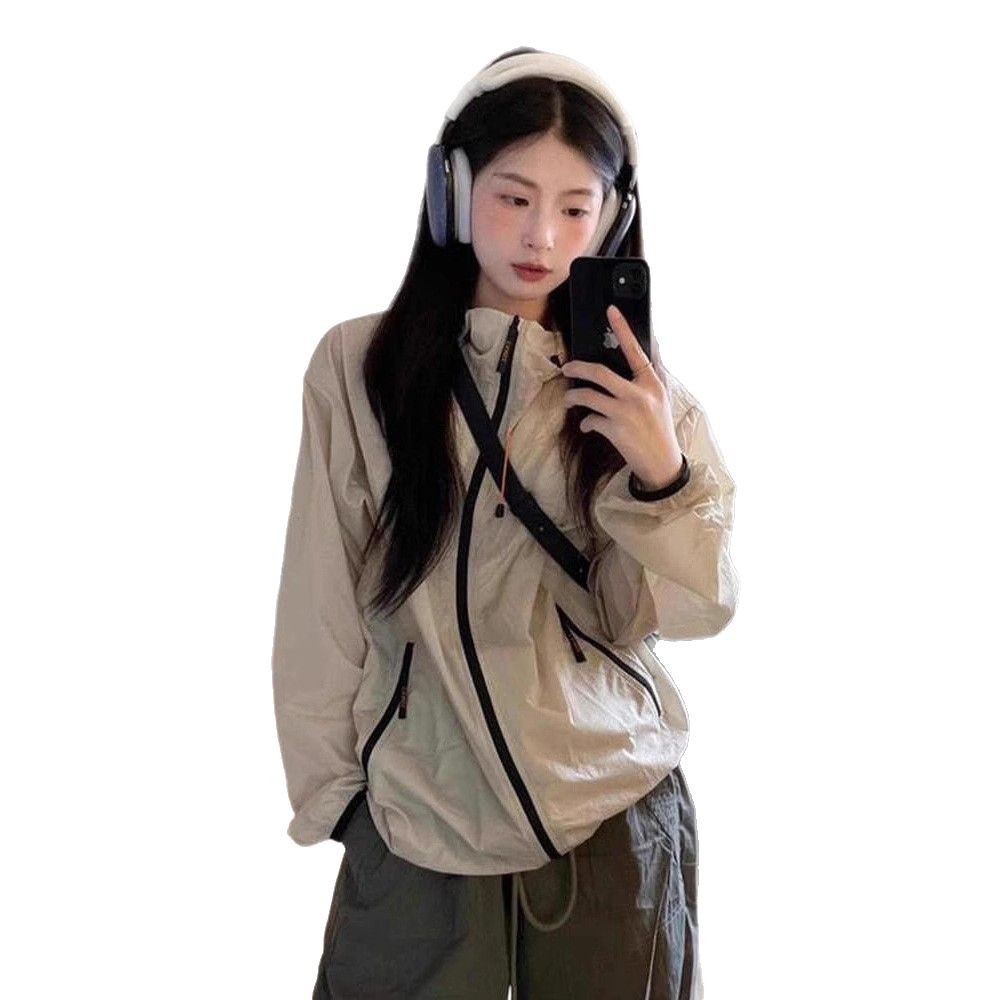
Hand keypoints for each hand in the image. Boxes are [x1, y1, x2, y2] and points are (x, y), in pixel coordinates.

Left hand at [561, 304, 683, 489]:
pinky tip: (587, 425)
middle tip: (567, 367)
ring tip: (569, 399)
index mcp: (652, 383)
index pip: (636, 350)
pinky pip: (591, 420)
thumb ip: (651, 373)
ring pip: (589, 396)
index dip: (623, 329)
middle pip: (600, 373)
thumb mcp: (661, 397)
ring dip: (573, 397)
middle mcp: (639, 395)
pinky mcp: (616, 431)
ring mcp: (626, 413)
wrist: (662, 462)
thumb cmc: (659, 428)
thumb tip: (651, 343)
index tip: (611, 310)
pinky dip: (585, 422)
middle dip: (578, 367)